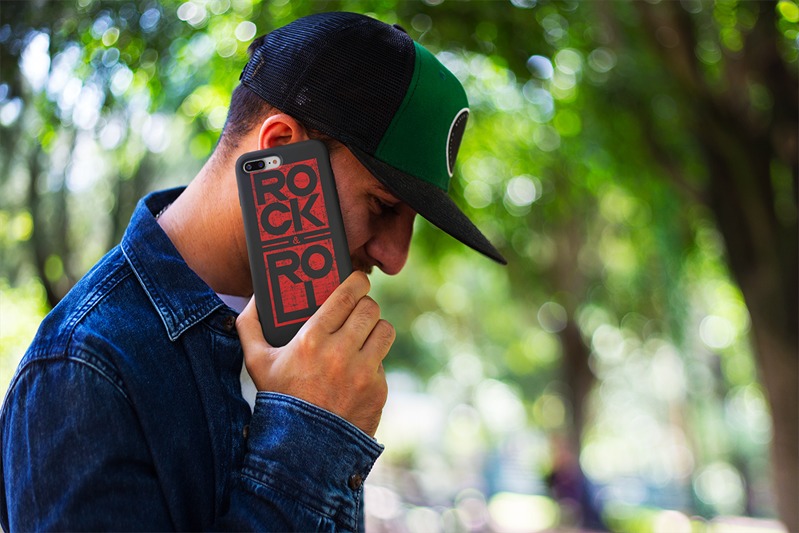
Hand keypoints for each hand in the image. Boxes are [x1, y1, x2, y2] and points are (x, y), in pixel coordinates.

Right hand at [236, 272, 393, 436]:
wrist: (302, 449)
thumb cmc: (279, 399)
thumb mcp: (256, 362)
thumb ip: (249, 325)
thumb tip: (254, 297)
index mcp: (312, 339)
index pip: (347, 295)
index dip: (356, 282)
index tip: (357, 280)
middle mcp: (340, 353)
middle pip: (370, 308)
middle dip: (365, 305)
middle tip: (358, 309)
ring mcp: (362, 373)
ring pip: (384, 330)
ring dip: (374, 329)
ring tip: (363, 334)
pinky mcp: (377, 390)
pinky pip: (383, 362)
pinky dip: (372, 362)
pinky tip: (357, 370)